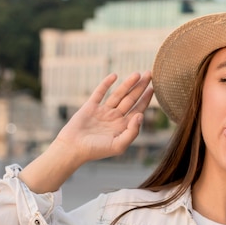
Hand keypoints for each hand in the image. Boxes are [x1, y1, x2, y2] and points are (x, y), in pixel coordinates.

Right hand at [18, 72, 152, 192]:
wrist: (72, 148)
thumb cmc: (96, 150)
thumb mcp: (119, 145)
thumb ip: (132, 132)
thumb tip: (141, 115)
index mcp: (122, 127)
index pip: (138, 110)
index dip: (146, 99)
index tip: (153, 88)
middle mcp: (114, 118)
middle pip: (130, 99)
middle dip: (140, 87)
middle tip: (150, 73)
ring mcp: (103, 111)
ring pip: (118, 94)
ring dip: (127, 84)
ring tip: (137, 73)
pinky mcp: (90, 106)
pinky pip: (100, 92)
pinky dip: (106, 84)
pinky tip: (115, 76)